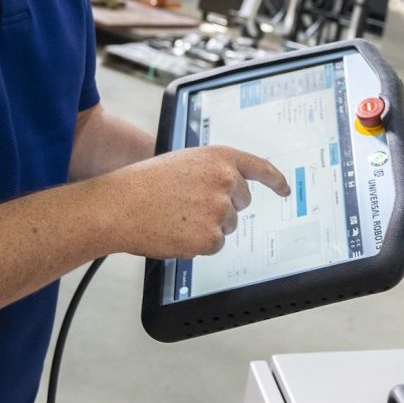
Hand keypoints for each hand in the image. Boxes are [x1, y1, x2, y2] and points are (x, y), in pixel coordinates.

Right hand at [99, 146, 289, 257]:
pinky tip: (175, 232)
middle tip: (189, 205)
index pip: (259, 168)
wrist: (118, 206)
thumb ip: (211, 170)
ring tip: (176, 216)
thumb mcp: (184, 163)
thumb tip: (231, 188)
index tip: (285, 189)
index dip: (275, 180)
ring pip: (227, 226)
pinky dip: (197, 244)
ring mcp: (220, 210)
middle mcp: (225, 181)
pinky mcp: (211, 236)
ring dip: (206, 226)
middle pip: (241, 203)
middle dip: (222, 207)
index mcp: (219, 158)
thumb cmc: (143, 184)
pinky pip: (215, 245)